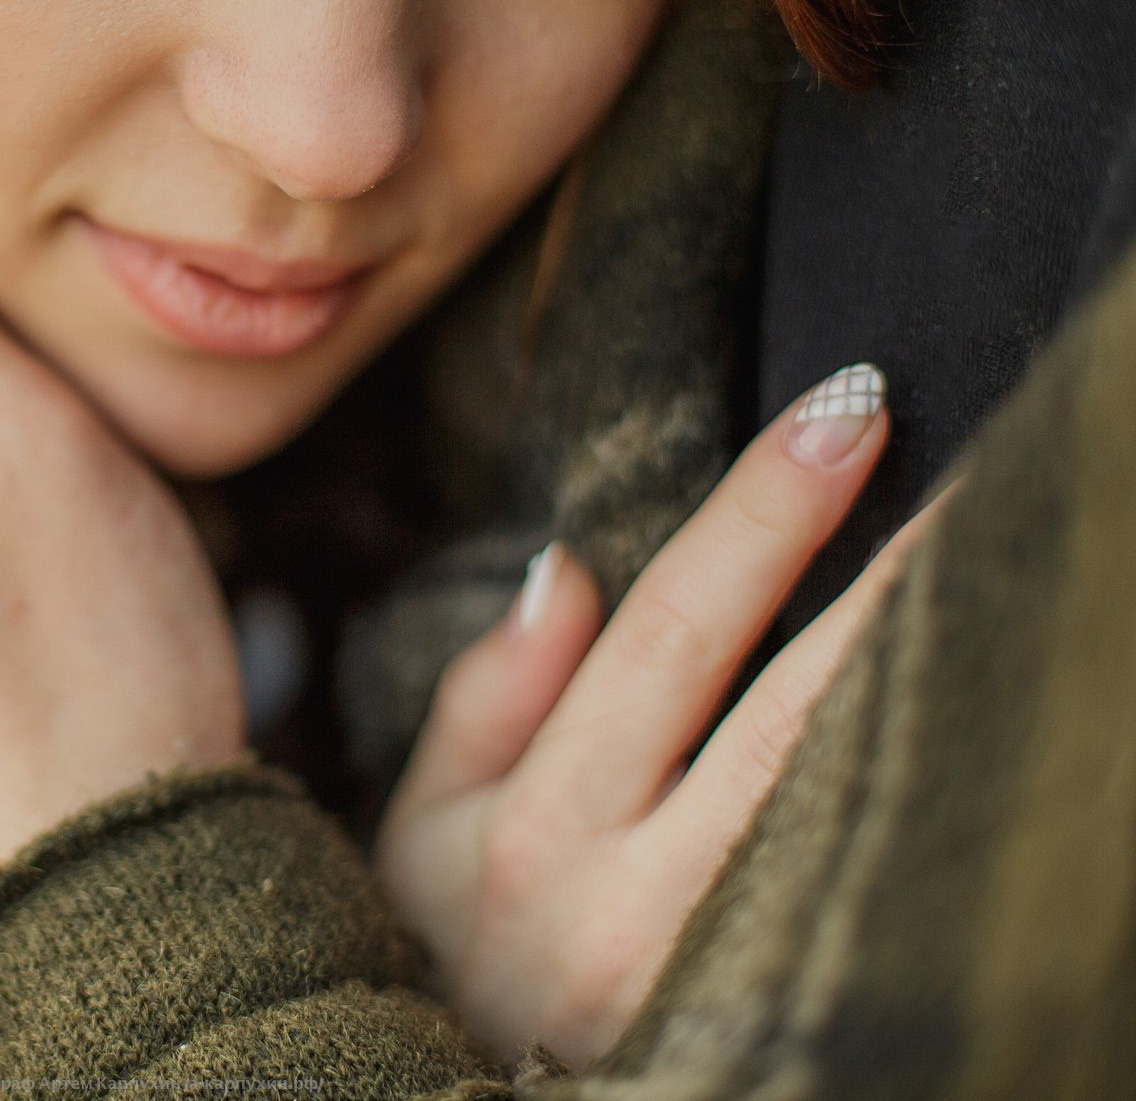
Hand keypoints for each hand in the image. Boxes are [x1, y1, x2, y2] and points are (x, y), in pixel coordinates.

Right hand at [377, 366, 933, 1066]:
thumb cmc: (449, 962)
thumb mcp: (424, 833)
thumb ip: (486, 701)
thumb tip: (569, 569)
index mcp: (536, 828)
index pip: (670, 634)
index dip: (761, 515)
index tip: (842, 411)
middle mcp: (632, 900)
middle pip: (791, 708)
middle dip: (884, 572)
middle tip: (976, 455)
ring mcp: (715, 969)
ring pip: (848, 798)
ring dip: (927, 676)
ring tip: (994, 562)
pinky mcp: (778, 1006)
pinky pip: (865, 880)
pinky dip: (920, 786)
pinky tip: (963, 710)